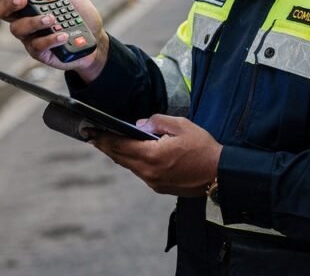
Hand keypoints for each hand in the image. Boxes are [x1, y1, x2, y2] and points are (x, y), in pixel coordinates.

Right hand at [0, 0, 108, 80]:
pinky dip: (50, 39)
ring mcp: (30, 37)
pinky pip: (37, 46)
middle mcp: (24, 20)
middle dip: (8, 3)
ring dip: (33, 22)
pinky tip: (62, 34)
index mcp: (28, 5)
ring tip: (51, 19)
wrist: (94, 40)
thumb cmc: (79, 18)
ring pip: (18, 29)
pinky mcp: (39, 52)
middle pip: (2, 13)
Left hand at [90, 115, 221, 196]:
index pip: (119, 145)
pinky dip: (132, 161)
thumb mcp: (182, 125)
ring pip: (129, 166)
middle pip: (119, 157)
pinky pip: (140, 172)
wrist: (220, 175)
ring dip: (118, 154)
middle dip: (105, 145)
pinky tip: (131, 153)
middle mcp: (148, 172)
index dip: (103, 137)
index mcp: (151, 155)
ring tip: (108, 143)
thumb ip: (157, 121)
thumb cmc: (203, 148)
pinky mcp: (159, 187)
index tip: (90, 131)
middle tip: (92, 136)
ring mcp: (153, 182)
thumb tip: (139, 125)